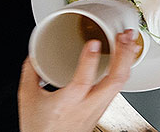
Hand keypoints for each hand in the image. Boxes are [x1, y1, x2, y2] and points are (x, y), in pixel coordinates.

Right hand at [18, 30, 140, 131]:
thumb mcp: (28, 99)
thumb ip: (31, 74)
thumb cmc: (41, 128)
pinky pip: (119, 87)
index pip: (83, 81)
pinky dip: (124, 70)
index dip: (89, 60)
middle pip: (114, 81)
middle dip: (123, 55)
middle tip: (124, 36)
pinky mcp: (104, 108)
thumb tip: (34, 55)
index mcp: (68, 102)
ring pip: (120, 84)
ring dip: (127, 60)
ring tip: (130, 41)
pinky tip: (127, 58)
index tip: (94, 42)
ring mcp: (99, 108)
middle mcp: (88, 106)